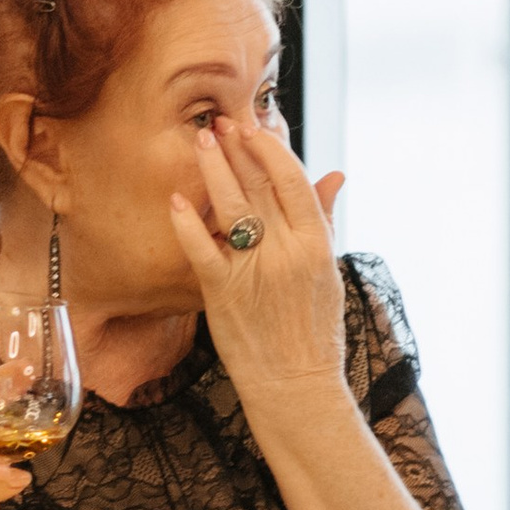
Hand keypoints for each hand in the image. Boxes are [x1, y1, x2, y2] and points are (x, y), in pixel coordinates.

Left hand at [168, 112, 346, 402]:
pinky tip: (175, 200)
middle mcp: (286, 251)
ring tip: (201, 141)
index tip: (253, 128)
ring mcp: (254, 270)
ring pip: (230, 207)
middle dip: (237, 149)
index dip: (270, 149)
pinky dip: (188, 224)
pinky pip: (202, 250)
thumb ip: (323, 220)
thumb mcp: (329, 272)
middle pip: (258, 186)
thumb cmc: (315, 331)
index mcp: (315, 244)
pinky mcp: (224, 292)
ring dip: (213, 169)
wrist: (297, 386)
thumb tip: (334, 175)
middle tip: (218, 123)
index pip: (292, 181)